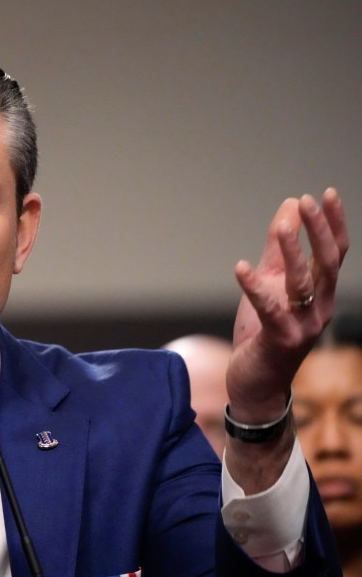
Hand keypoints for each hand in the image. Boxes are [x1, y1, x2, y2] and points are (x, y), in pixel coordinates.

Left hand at [227, 188, 347, 421]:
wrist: (256, 383)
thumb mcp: (272, 284)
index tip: (327, 194)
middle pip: (327, 264)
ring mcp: (303, 326)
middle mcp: (320, 308)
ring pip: (302, 284)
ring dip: (292, 252)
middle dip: (318, 231)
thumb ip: (279, 249)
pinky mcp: (280, 340)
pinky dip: (254, 287)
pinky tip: (240, 267)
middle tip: (306, 201)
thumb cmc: (265, 331)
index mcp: (322, 293)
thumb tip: (289, 206)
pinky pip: (269, 310)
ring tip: (280, 226)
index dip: (333, 223)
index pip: (336, 253)